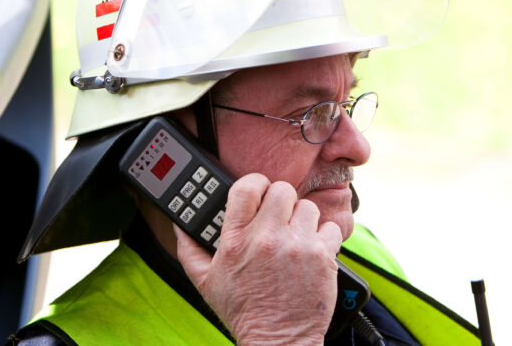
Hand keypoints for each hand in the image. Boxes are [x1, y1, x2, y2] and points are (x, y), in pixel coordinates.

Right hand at [175, 173, 342, 345]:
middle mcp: (267, 238)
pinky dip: (324, 236)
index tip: (259, 190)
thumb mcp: (204, 282)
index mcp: (236, 240)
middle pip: (282, 189)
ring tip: (295, 238)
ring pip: (307, 206)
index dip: (255, 183)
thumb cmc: (243, 311)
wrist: (277, 340)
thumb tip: (180, 224)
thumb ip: (189, 248)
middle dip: (281, 201)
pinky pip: (331, 226)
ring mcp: (297, 246)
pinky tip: (312, 250)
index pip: (246, 187)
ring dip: (302, 219)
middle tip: (279, 217)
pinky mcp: (323, 257)